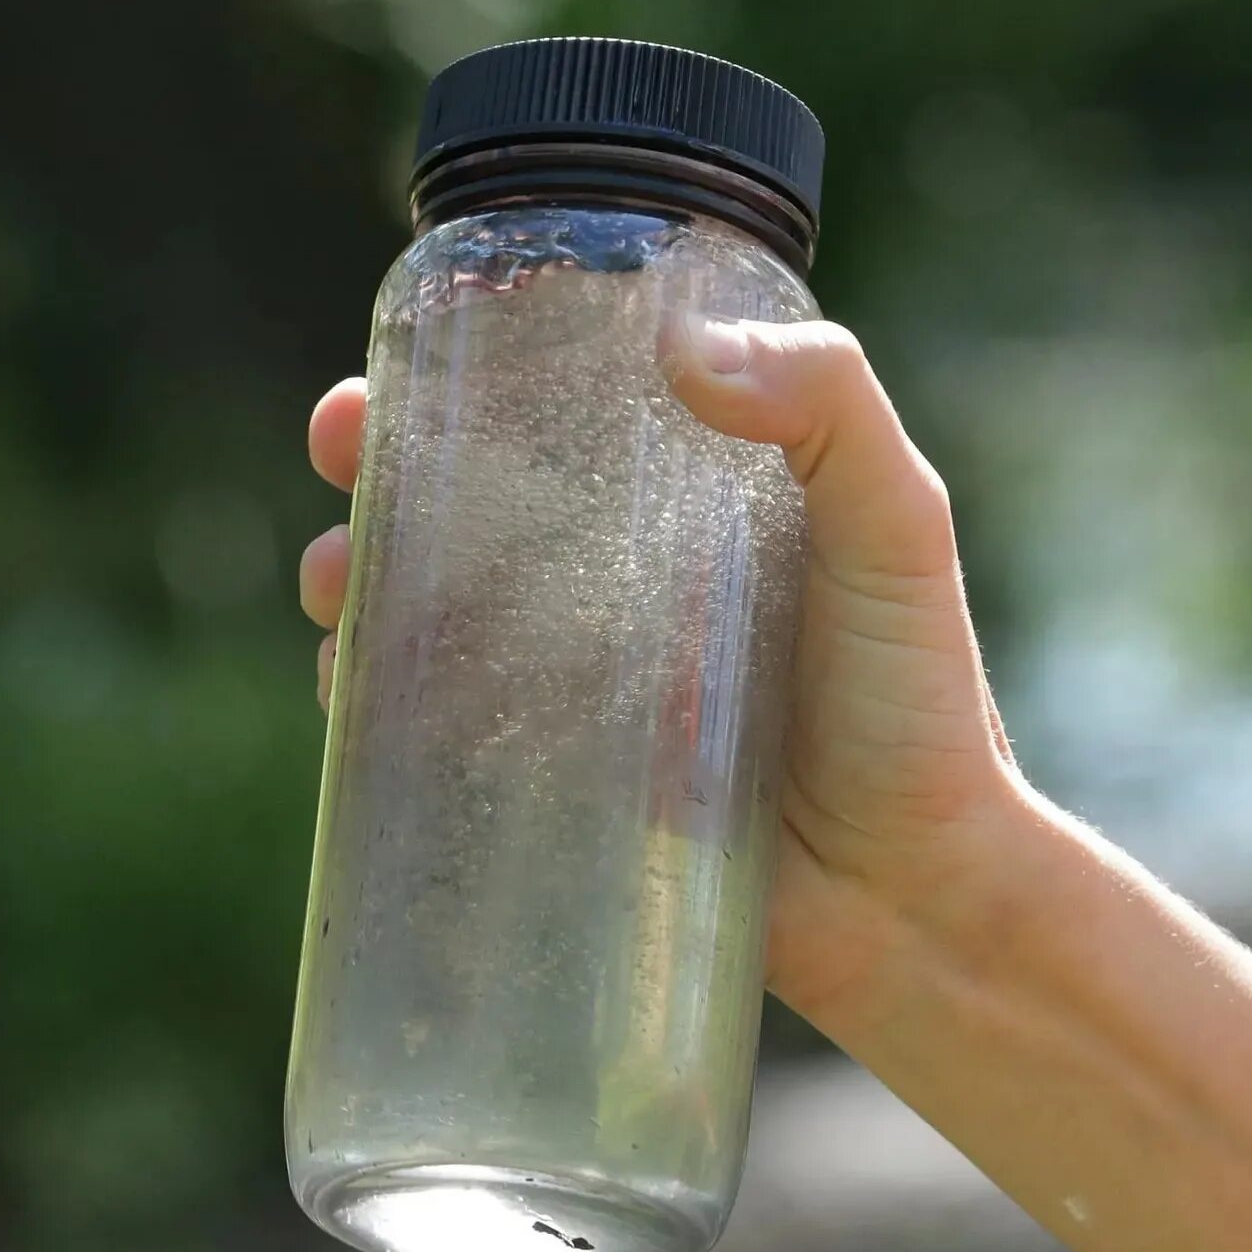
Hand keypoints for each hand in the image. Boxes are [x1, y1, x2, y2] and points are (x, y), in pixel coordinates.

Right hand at [300, 317, 1027, 1022]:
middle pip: (466, 497)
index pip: (561, 404)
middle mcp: (621, 577)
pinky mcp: (551, 779)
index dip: (468, 369)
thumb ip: (830, 411)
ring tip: (331, 581)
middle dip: (378, 464)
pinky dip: (376, 697)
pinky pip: (438, 725)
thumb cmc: (920, 705)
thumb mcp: (898, 529)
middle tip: (341, 450)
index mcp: (693, 496)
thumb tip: (683, 350)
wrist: (914, 901)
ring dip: (357, 576)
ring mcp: (577, 681)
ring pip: (430, 606)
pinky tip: (351, 685)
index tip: (410, 353)